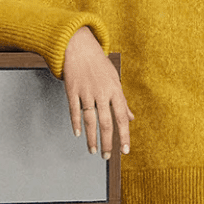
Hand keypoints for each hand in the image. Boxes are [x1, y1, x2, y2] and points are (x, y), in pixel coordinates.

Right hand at [62, 26, 129, 156]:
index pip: (122, 118)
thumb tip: (131, 118)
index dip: (124, 136)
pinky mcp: (72, 90)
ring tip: (93, 150)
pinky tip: (78, 134)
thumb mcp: (114, 81)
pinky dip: (76, 123)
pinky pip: (74, 110)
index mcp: (115, 91)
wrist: (79, 47)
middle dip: (107, 142)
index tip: (125, 150)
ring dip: (92, 137)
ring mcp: (86, 92)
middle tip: (106, 156)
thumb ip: (122, 102)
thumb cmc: (98, 64)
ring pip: (90, 120)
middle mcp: (102, 93)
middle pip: (106, 123)